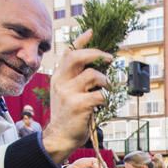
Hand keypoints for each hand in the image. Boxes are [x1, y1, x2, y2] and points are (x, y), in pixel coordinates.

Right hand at [43, 29, 111, 163]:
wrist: (60, 136)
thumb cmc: (68, 114)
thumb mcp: (66, 92)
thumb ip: (75, 78)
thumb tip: (96, 64)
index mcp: (58, 77)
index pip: (68, 53)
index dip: (81, 40)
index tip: (91, 32)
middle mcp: (61, 82)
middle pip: (78, 57)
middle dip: (96, 54)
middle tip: (109, 58)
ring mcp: (68, 93)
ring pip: (93, 75)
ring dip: (104, 81)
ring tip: (105, 88)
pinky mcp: (78, 105)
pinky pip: (99, 95)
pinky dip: (104, 99)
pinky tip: (101, 105)